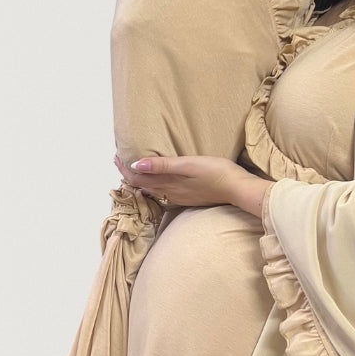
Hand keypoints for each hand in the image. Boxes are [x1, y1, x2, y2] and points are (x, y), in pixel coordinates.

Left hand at [115, 155, 271, 218]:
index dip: (125, 169)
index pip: (138, 179)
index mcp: (168, 184)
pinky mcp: (189, 197)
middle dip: (130, 175)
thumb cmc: (216, 172)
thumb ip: (162, 165)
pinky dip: (155, 186)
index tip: (116, 158)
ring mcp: (180, 197)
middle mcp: (170, 193)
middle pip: (143, 186)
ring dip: (142, 181)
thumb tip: (136, 165)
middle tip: (121, 162)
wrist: (238, 189)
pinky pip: (165, 193)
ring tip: (135, 171)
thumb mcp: (187, 165)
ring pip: (153, 191)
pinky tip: (159, 181)